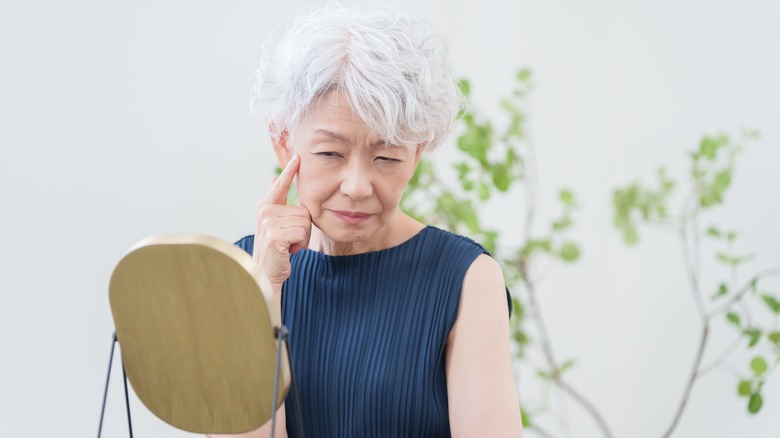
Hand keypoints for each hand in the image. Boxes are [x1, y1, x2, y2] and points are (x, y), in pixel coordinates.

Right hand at [253, 155, 311, 291]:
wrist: (265, 275)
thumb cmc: (275, 251)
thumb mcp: (275, 225)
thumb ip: (277, 204)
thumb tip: (274, 177)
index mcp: (265, 207)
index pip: (279, 186)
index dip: (290, 171)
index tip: (298, 157)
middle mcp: (265, 212)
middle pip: (303, 210)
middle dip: (303, 228)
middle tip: (290, 240)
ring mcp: (268, 223)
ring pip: (305, 221)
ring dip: (303, 237)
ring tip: (289, 246)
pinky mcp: (275, 235)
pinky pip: (302, 232)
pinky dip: (301, 244)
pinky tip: (289, 251)